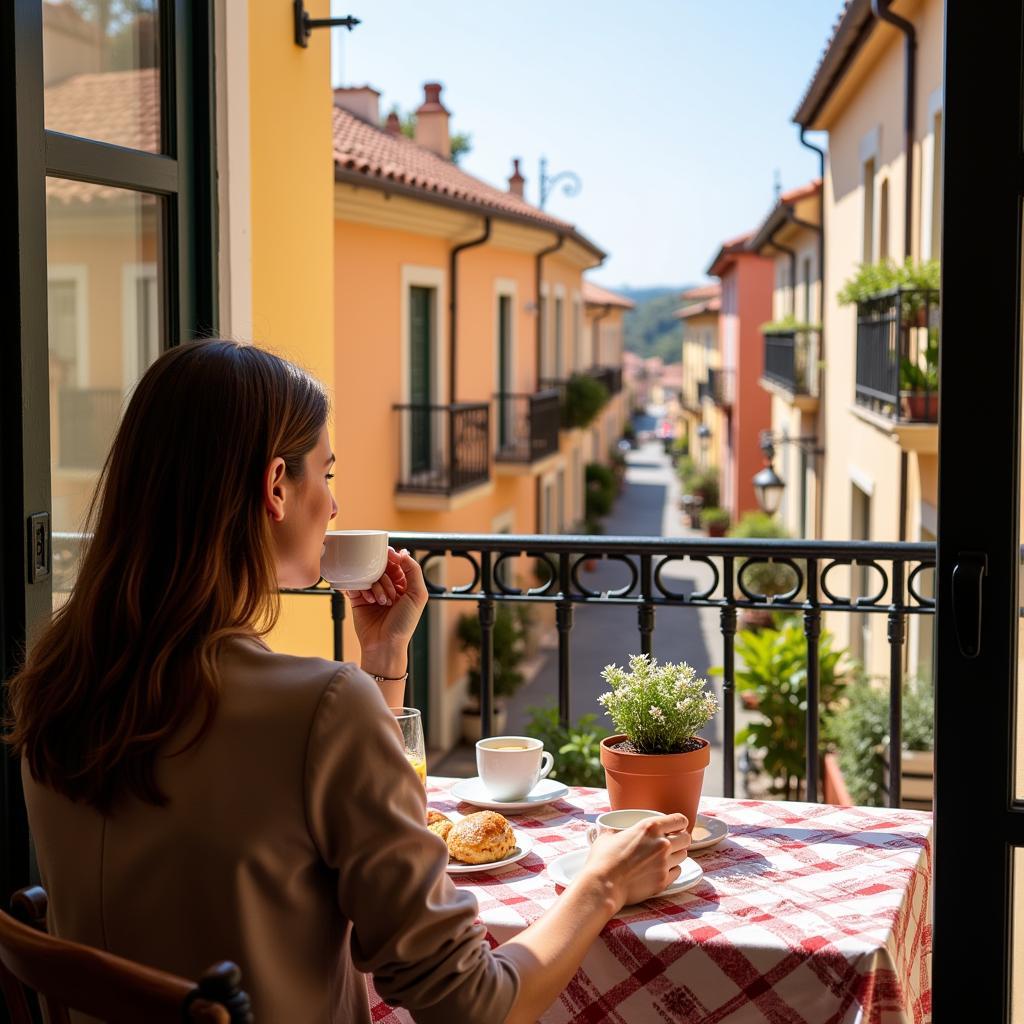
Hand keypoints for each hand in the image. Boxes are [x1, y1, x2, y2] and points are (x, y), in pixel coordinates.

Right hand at [347, 548, 428, 665]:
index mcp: (404, 584)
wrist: (384, 645)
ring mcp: (372, 591)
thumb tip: (403, 553)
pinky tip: (369, 600)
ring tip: (382, 602)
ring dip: (376, 586)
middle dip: (386, 576)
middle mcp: (388, 586)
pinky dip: (362, 589)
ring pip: (369, 574)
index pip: (397, 562)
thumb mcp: (418, 595)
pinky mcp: (357, 598)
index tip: (389, 556)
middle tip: (390, 593)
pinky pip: (355, 584)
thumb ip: (414, 570)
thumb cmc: (403, 624)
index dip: (393, 558)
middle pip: (382, 566)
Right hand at [577, 814, 690, 910]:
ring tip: (666, 856)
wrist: (603, 885)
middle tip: (674, 841)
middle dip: (682, 838)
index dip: (680, 822)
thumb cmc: (603, 858)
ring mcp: (664, 863)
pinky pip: (678, 872)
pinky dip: (673, 869)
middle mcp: (662, 844)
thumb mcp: (609, 835)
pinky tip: (662, 869)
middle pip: (686, 838)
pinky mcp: (663, 881)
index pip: (679, 820)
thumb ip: (619, 829)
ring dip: (677, 854)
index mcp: (650, 828)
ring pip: (684, 855)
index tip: (677, 826)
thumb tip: (616, 829)